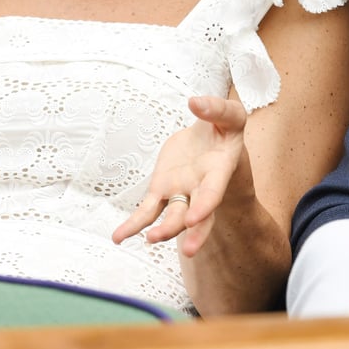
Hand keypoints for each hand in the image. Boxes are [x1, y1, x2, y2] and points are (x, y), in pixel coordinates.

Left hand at [112, 95, 248, 257]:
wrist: (210, 137)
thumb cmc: (224, 128)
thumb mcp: (230, 115)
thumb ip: (217, 108)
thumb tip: (195, 102)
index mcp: (219, 171)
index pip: (213, 191)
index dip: (205, 205)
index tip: (195, 218)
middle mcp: (201, 188)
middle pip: (196, 214)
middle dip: (191, 232)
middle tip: (182, 246)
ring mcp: (181, 192)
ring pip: (171, 217)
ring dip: (162, 231)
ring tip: (148, 239)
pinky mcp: (162, 190)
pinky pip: (147, 211)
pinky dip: (133, 225)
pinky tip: (119, 237)